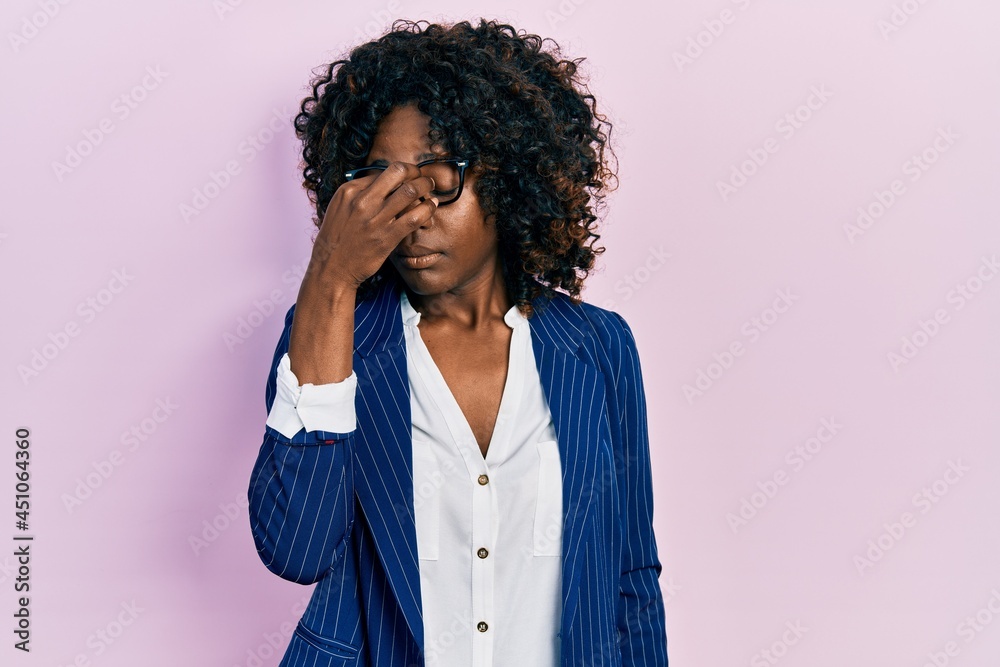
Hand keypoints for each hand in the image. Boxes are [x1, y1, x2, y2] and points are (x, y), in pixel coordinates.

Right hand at [303, 162, 438, 291]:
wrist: (332, 267)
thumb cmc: (338, 237)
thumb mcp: (341, 207)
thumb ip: (360, 193)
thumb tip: (383, 181)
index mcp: (349, 190)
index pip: (382, 171)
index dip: (400, 172)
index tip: (409, 177)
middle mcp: (363, 200)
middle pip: (399, 172)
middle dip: (416, 171)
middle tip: (423, 177)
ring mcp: (376, 218)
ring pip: (410, 191)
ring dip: (426, 186)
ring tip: (430, 188)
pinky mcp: (387, 237)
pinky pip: (415, 216)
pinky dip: (428, 208)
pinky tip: (431, 206)